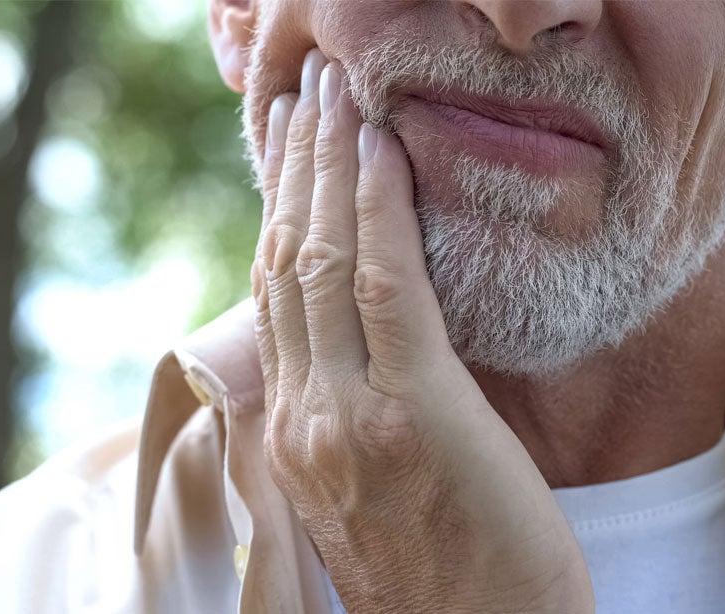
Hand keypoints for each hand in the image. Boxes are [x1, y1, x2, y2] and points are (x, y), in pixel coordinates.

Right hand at [251, 49, 593, 613]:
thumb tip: (377, 329)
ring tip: (334, 97)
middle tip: (304, 92)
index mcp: (292, 437)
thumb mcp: (378, 488)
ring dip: (327, 166)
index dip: (277, 212)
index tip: (288, 148)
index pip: (272, 299)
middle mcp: (301, 419)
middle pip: (284, 264)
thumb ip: (359, 407)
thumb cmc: (452, 570)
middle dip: (294, 168)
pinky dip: (379, 210)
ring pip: (320, 262)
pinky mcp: (414, 412)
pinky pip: (386, 286)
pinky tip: (383, 152)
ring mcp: (347, 416)